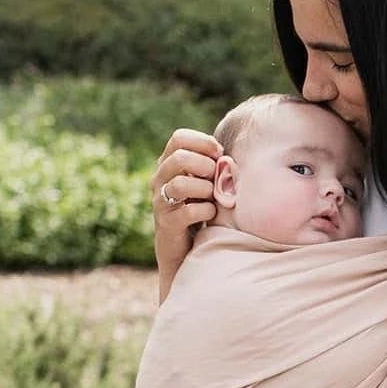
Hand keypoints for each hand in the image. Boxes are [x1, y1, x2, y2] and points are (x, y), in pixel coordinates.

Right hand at [151, 128, 220, 286]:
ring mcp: (161, 201)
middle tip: (216, 177)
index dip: (202, 142)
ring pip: (180, 184)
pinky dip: (206, 210)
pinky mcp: (167, 223)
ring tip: (213, 196)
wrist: (181, 248)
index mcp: (168, 164)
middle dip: (205, 165)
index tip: (219, 153)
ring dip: (204, 188)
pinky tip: (212, 213)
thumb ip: (210, 167)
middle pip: (179, 158)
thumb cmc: (198, 209)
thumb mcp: (203, 183)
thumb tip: (226, 157)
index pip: (178, 138)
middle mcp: (160, 179)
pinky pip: (188, 212)